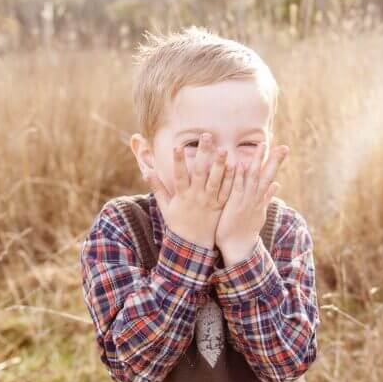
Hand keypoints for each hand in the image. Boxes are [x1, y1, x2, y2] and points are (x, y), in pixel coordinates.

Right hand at [144, 133, 234, 248]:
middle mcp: (196, 197)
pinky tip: (236, 166)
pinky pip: (227, 191)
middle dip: (203, 153)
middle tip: (206, 136)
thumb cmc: (177, 224)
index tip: (177, 146)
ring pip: (216, 180)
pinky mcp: (220, 206)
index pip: (179, 175)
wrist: (193, 245)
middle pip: (200, 172)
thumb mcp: (165, 207)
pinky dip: (232, 179)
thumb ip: (157, 188)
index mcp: (182, 196)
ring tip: (224, 149)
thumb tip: (146, 171)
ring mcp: (209, 201)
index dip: (177, 161)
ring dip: (220, 164)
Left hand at [215, 141, 288, 265]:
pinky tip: (241, 164)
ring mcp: (247, 201)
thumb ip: (267, 197)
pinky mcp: (235, 205)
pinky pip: (237, 187)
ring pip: (254, 178)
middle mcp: (256, 198)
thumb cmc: (245, 229)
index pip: (270, 176)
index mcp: (261, 199)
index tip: (281, 147)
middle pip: (267, 175)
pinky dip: (240, 176)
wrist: (238, 248)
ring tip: (262, 146)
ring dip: (258, 161)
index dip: (275, 162)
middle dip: (274, 160)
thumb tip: (277, 184)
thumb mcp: (259, 212)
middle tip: (283, 146)